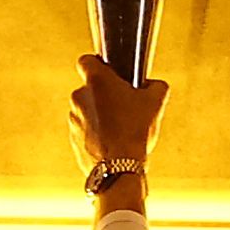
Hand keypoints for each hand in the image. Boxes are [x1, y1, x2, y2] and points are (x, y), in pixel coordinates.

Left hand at [70, 55, 166, 178]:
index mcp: (96, 80)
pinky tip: (112, 141)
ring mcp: (73, 118)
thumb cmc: (135, 131)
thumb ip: (156, 85)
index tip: (111, 74)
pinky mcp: (72, 138)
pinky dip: (95, 133)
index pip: (86, 60)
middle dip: (104, 94)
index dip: (98, 64)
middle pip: (90, 87)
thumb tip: (154, 85)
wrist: (118, 169)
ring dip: (99, 114)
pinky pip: (84, 129)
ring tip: (120, 127)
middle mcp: (79, 96)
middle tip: (124, 105)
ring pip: (86, 109)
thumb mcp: (156, 102)